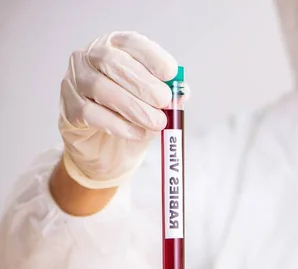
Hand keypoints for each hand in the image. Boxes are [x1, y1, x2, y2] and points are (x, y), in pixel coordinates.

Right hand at [59, 31, 177, 188]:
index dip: (152, 56)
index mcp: (115, 48)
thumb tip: (181, 93)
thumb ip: (169, 95)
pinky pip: (90, 113)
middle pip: (113, 62)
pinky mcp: (68, 109)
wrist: (108, 150)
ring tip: (156, 123)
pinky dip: (118, 124)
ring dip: (133, 106)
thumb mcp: (156, 104)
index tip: (171, 74)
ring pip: (100, 87)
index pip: (131, 42)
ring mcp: (74, 81)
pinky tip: (137, 133)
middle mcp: (90, 58)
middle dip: (143, 83)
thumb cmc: (133, 117)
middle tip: (164, 102)